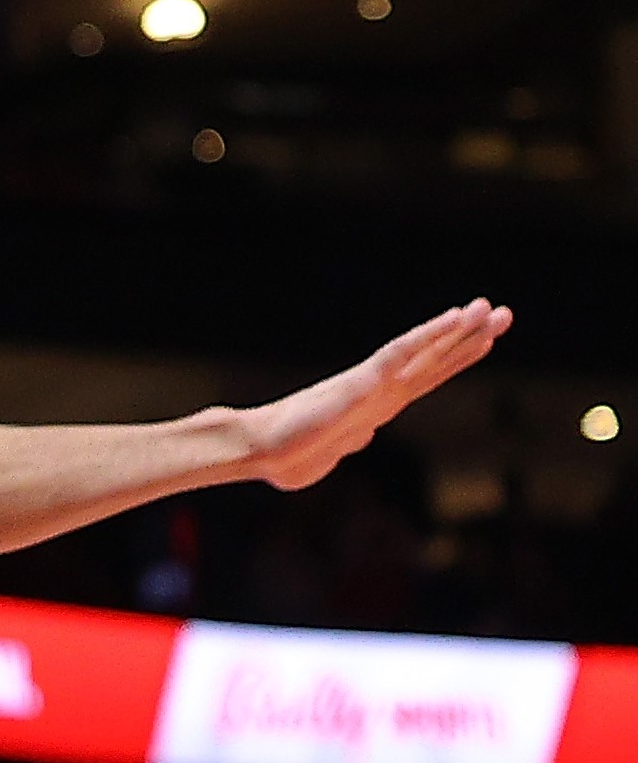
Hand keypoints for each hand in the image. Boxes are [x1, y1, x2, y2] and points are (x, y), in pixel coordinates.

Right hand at [234, 299, 506, 491]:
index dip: (455, 358)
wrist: (259, 450)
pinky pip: (404, 352)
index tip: (483, 339)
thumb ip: (350, 441)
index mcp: (377, 407)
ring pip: (427, 351)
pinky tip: (459, 316)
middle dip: (471, 337)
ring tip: (491, 307)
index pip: (426, 378)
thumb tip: (364, 435)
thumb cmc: (284, 455)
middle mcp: (381, 391)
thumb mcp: (329, 453)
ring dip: (461, 329)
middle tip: (504, 313)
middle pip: (436, 361)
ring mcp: (374, 384)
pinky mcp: (364, 381)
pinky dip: (433, 333)